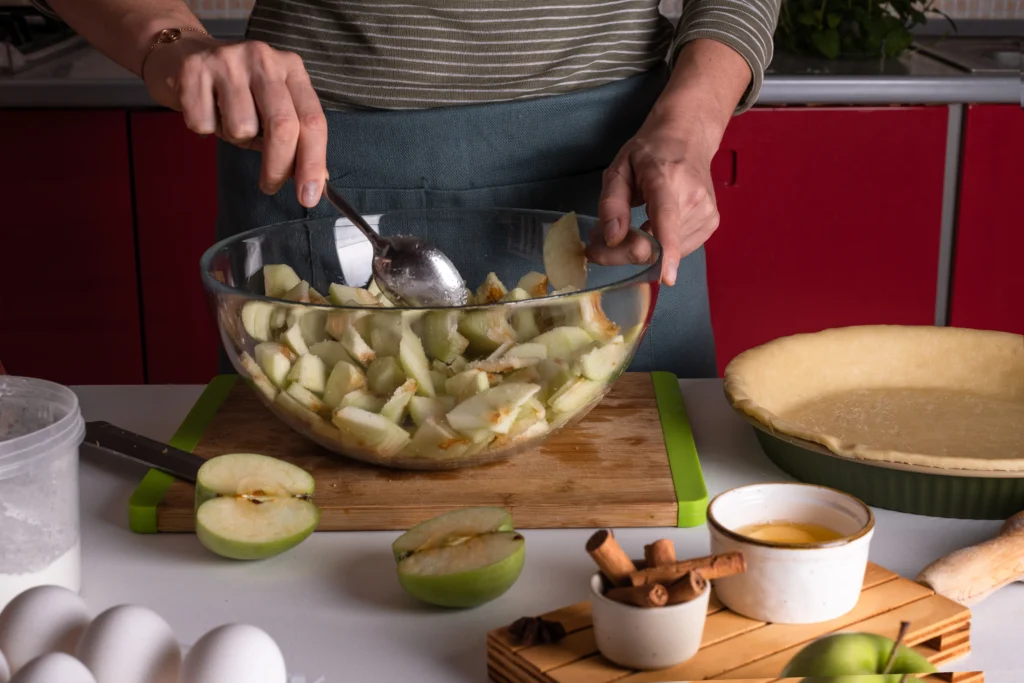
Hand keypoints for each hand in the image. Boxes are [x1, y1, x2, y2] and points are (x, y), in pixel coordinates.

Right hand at [143, 35, 327, 207]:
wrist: (183, 53)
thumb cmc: (236, 91)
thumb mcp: (272, 108)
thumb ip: (295, 139)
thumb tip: (315, 182)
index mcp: (292, 69)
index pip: (313, 120)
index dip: (313, 162)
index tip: (309, 195)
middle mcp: (264, 60)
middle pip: (282, 126)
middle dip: (277, 167)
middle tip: (269, 186)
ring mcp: (228, 61)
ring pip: (241, 128)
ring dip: (235, 138)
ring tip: (228, 121)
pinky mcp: (194, 69)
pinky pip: (205, 124)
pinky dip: (206, 129)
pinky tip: (205, 109)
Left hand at [592, 111, 718, 285]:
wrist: (689, 137)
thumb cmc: (651, 151)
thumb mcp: (619, 168)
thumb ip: (612, 202)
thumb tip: (612, 238)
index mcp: (668, 180)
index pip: (667, 219)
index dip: (667, 251)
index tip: (667, 278)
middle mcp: (694, 199)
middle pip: (656, 246)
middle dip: (623, 252)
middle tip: (599, 242)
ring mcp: (706, 214)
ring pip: (664, 254)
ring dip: (639, 249)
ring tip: (630, 227)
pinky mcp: (710, 225)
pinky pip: (676, 250)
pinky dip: (658, 246)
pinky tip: (651, 226)